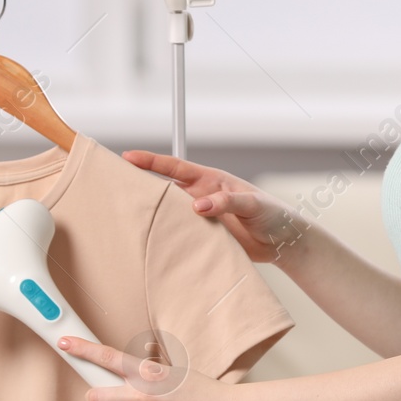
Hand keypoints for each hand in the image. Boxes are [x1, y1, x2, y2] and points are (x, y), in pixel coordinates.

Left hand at [58, 335, 241, 400]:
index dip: (82, 350)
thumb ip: (147, 376)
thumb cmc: (204, 393)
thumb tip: (125, 380)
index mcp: (149, 372)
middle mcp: (143, 394)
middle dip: (98, 400)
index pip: (108, 357)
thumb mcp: (173, 374)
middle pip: (95, 397)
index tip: (65, 343)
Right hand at [120, 148, 309, 263]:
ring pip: (170, 215)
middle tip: (116, 186)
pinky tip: (153, 244)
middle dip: (142, 186)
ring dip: (153, 216)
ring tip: (127, 218)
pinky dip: (167, 238)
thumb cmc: (274, 215)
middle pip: (165, 189)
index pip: (175, 167)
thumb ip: (227, 202)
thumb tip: (198, 206)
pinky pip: (181, 236)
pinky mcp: (204, 238)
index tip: (128, 157)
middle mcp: (202, 197)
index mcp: (211, 180)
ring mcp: (201, 219)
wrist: (285, 244)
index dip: (151, 161)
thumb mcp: (253, 204)